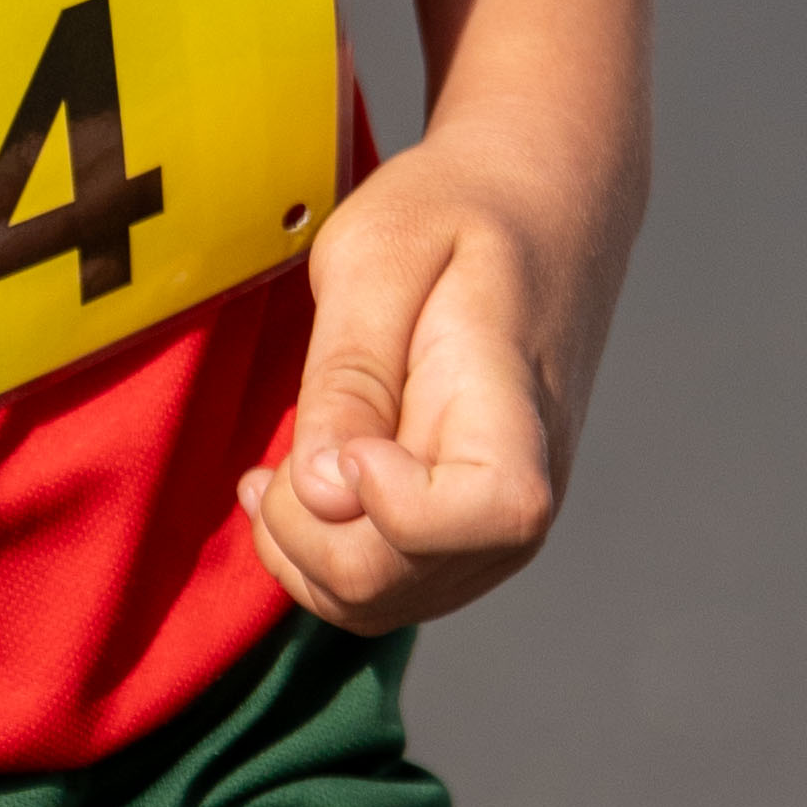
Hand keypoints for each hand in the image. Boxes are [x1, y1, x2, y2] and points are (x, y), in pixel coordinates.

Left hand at [236, 136, 601, 641]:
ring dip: (301, 555)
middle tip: (268, 464)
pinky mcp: (468, 533)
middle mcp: (527, 491)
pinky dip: (319, 559)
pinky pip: (386, 590)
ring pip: (381, 604)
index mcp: (516, 410)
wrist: (537, 203)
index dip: (395, 505)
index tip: (350, 443)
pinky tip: (296, 492)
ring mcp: (501, 525)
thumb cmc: (454, 211)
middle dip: (305, 537)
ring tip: (269, 477)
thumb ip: (349, 374)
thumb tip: (324, 489)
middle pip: (400, 582)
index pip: (487, 516)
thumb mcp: (376, 254)